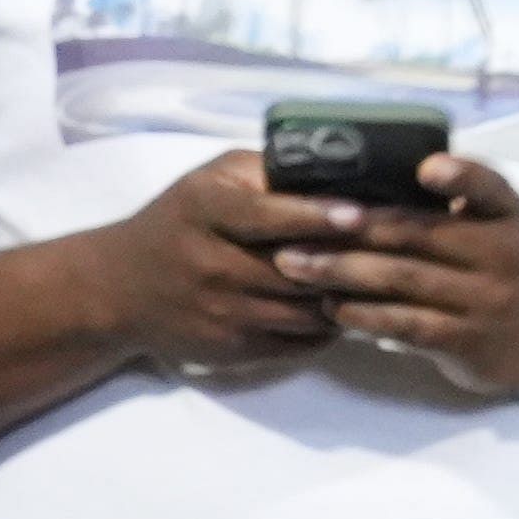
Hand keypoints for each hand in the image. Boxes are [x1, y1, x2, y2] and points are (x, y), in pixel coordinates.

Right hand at [73, 151, 358, 371]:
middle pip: (294, 269)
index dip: (313, 215)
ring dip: (347, 297)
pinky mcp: (232, 348)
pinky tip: (349, 309)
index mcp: (204, 209)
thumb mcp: (211, 180)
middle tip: (399, 250)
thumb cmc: (181, 220)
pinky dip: (329, 327)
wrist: (119, 288)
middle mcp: (209, 262)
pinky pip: (297, 341)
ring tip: (383, 281)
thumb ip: (266, 173)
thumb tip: (338, 170)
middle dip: (348, 261)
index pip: (263, 216)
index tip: (358, 213)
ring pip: (304, 310)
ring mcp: (221, 310)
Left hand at [308, 149, 518, 398]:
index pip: (489, 186)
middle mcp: (499, 254)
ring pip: (403, 280)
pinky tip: (331, 306)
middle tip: (296, 221)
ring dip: (342, 271)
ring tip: (294, 264)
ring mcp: (483, 301)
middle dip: (352, 227)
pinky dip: (363, 314)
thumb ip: (460, 198)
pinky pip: (405, 324)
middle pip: (417, 234)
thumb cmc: (509, 266)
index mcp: (506, 216)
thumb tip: (380, 173)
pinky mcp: (465, 341)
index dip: (459, 176)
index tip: (424, 168)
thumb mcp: (503, 223)